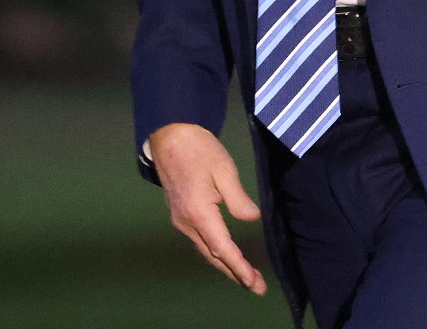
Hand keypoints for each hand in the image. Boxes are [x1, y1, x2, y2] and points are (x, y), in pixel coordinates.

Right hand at [148, 123, 266, 294]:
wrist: (170, 138)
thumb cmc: (199, 150)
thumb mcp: (224, 169)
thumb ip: (237, 198)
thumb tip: (251, 218)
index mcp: (199, 213)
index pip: (222, 248)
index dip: (239, 267)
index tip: (253, 282)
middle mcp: (187, 223)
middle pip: (213, 255)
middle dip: (235, 273)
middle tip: (257, 287)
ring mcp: (181, 220)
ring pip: (205, 250)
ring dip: (225, 264)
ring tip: (246, 277)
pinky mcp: (180, 215)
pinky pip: (200, 241)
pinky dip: (215, 252)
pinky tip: (225, 255)